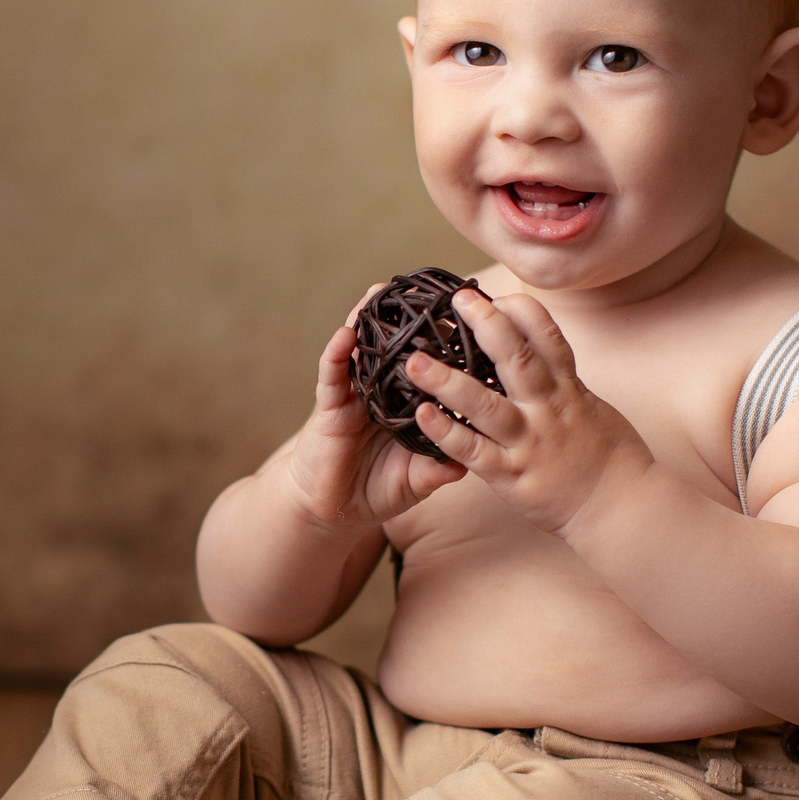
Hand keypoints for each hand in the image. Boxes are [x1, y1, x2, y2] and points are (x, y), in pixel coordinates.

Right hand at [284, 290, 466, 528]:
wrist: (335, 512)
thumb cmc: (377, 490)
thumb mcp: (417, 481)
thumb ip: (438, 469)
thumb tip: (470, 462)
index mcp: (408, 405)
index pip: (429, 367)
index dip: (444, 344)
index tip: (467, 317)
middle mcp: (382, 392)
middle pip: (396, 348)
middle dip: (407, 318)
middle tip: (428, 288)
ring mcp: (354, 396)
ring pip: (362, 351)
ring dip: (367, 320)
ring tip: (378, 291)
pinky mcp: (329, 408)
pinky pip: (332, 377)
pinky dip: (336, 355)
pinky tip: (344, 335)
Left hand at [404, 289, 649, 535]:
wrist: (623, 509)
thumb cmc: (611, 460)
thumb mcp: (594, 409)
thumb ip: (564, 384)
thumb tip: (544, 356)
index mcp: (569, 389)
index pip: (548, 337)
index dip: (523, 312)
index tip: (499, 295)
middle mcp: (548, 409)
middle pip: (516, 357)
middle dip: (486, 324)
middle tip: (458, 299)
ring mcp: (528, 441)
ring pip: (484, 404)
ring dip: (447, 380)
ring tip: (414, 361)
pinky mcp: (511, 475)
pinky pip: (472, 451)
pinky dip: (445, 432)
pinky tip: (421, 414)